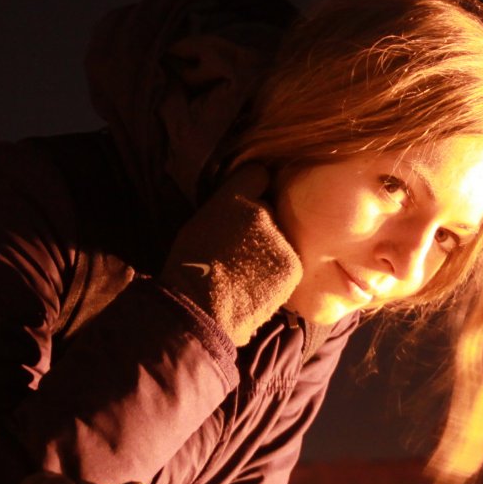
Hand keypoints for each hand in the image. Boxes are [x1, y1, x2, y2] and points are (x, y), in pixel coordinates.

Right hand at [160, 163, 301, 345]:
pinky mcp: (292, 265)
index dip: (253, 187)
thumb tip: (246, 199)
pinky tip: (254, 284)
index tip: (249, 199)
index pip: (257, 174)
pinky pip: (287, 262)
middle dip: (260, 225)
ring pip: (280, 238)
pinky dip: (276, 272)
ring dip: (270, 250)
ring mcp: (281, 239)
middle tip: (240, 248)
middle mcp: (262, 211)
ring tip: (244, 272)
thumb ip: (226, 206)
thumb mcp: (199, 222)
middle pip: (270, 210)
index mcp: (234, 197)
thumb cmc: (190, 267)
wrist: (199, 309)